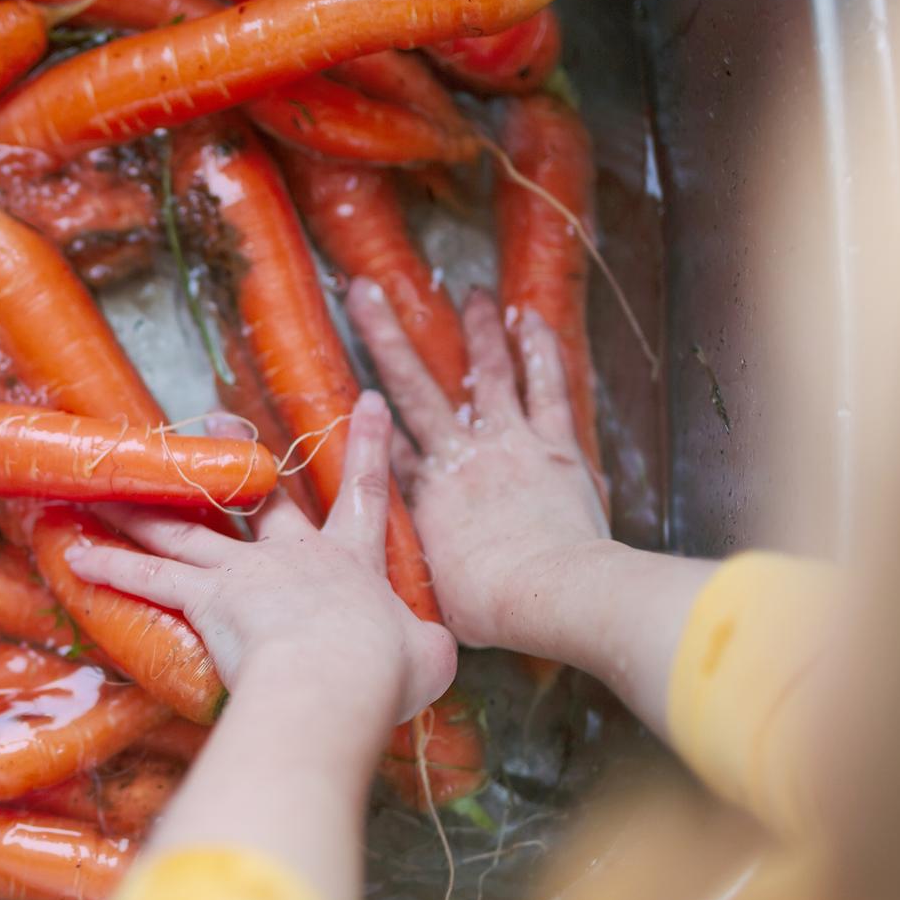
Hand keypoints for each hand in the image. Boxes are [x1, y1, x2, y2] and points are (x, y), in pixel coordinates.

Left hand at [64, 391, 455, 736]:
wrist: (338, 673)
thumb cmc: (386, 669)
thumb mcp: (427, 658)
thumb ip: (425, 646)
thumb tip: (427, 653)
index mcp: (352, 561)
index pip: (366, 494)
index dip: (369, 447)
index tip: (367, 402)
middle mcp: (294, 556)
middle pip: (258, 500)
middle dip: (237, 457)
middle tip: (218, 420)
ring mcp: (244, 572)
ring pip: (185, 532)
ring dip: (142, 510)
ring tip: (106, 489)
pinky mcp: (205, 597)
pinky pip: (148, 579)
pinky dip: (111, 566)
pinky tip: (75, 555)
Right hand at [348, 279, 609, 650]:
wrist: (549, 594)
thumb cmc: (489, 606)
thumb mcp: (432, 594)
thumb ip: (412, 570)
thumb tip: (387, 588)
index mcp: (422, 493)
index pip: (383, 440)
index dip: (362, 409)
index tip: (346, 379)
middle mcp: (458, 456)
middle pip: (413, 385)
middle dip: (387, 334)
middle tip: (366, 292)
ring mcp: (508, 443)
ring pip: (487, 374)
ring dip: (477, 332)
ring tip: (469, 293)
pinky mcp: (554, 446)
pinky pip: (547, 388)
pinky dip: (540, 353)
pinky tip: (530, 320)